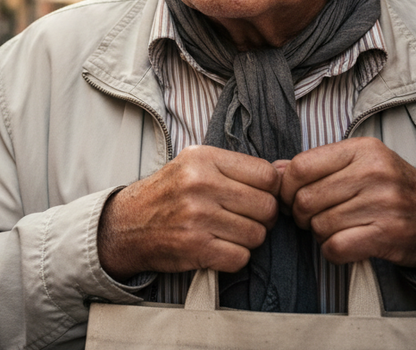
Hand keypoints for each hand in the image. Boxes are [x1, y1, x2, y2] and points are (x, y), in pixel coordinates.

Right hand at [97, 145, 280, 280]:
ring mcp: (197, 217)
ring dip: (248, 239)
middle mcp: (200, 184)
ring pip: (257, 235)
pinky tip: (218, 248)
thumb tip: (289, 173)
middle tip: (245, 219)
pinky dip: (234, 257)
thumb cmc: (168, 194)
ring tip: (228, 233)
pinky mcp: (195, 247)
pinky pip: (241, 257)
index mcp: (203, 158)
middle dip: (263, 218)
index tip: (259, 197)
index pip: (267, 175)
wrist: (126, 224)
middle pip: (267, 207)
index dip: (271, 191)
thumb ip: (238, 167)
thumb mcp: (195, 164)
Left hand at [276, 136, 415, 274]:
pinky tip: (345, 243)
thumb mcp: (362, 164)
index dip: (287, 187)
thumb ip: (318, 165)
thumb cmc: (393, 189)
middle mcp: (374, 173)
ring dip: (320, 233)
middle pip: (305, 199)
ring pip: (318, 225)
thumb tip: (273, 171)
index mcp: (363, 150)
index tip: (292, 196)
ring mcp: (383, 204)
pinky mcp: (387, 235)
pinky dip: (333, 251)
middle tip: (315, 217)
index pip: (301, 166)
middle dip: (302, 214)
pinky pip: (335, 247)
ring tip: (338, 228)